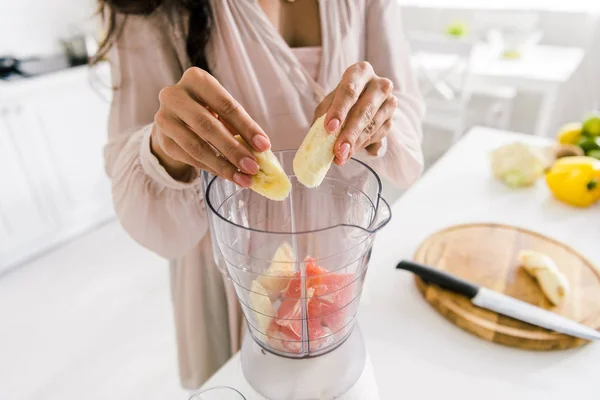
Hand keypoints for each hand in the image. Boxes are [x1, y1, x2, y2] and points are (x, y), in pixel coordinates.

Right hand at [151, 67, 270, 186]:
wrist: (175, 118)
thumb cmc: (207, 110)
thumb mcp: (222, 110)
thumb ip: (239, 125)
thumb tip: (261, 150)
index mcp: (196, 79)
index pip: (225, 105)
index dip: (246, 127)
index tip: (264, 146)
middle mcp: (174, 95)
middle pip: (208, 126)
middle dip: (234, 149)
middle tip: (253, 167)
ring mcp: (164, 118)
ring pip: (196, 146)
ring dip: (223, 165)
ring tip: (243, 178)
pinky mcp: (163, 140)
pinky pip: (189, 158)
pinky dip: (212, 169)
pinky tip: (228, 175)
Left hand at [313, 61, 397, 164]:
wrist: (359, 102)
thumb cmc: (340, 100)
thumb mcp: (328, 103)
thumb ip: (325, 116)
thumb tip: (323, 138)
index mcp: (361, 72)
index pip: (350, 90)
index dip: (339, 110)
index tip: (330, 128)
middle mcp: (379, 84)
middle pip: (364, 110)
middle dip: (349, 133)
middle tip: (338, 150)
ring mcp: (389, 102)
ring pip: (372, 125)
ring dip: (355, 144)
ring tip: (341, 156)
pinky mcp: (391, 120)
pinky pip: (377, 135)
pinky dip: (362, 146)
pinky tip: (350, 152)